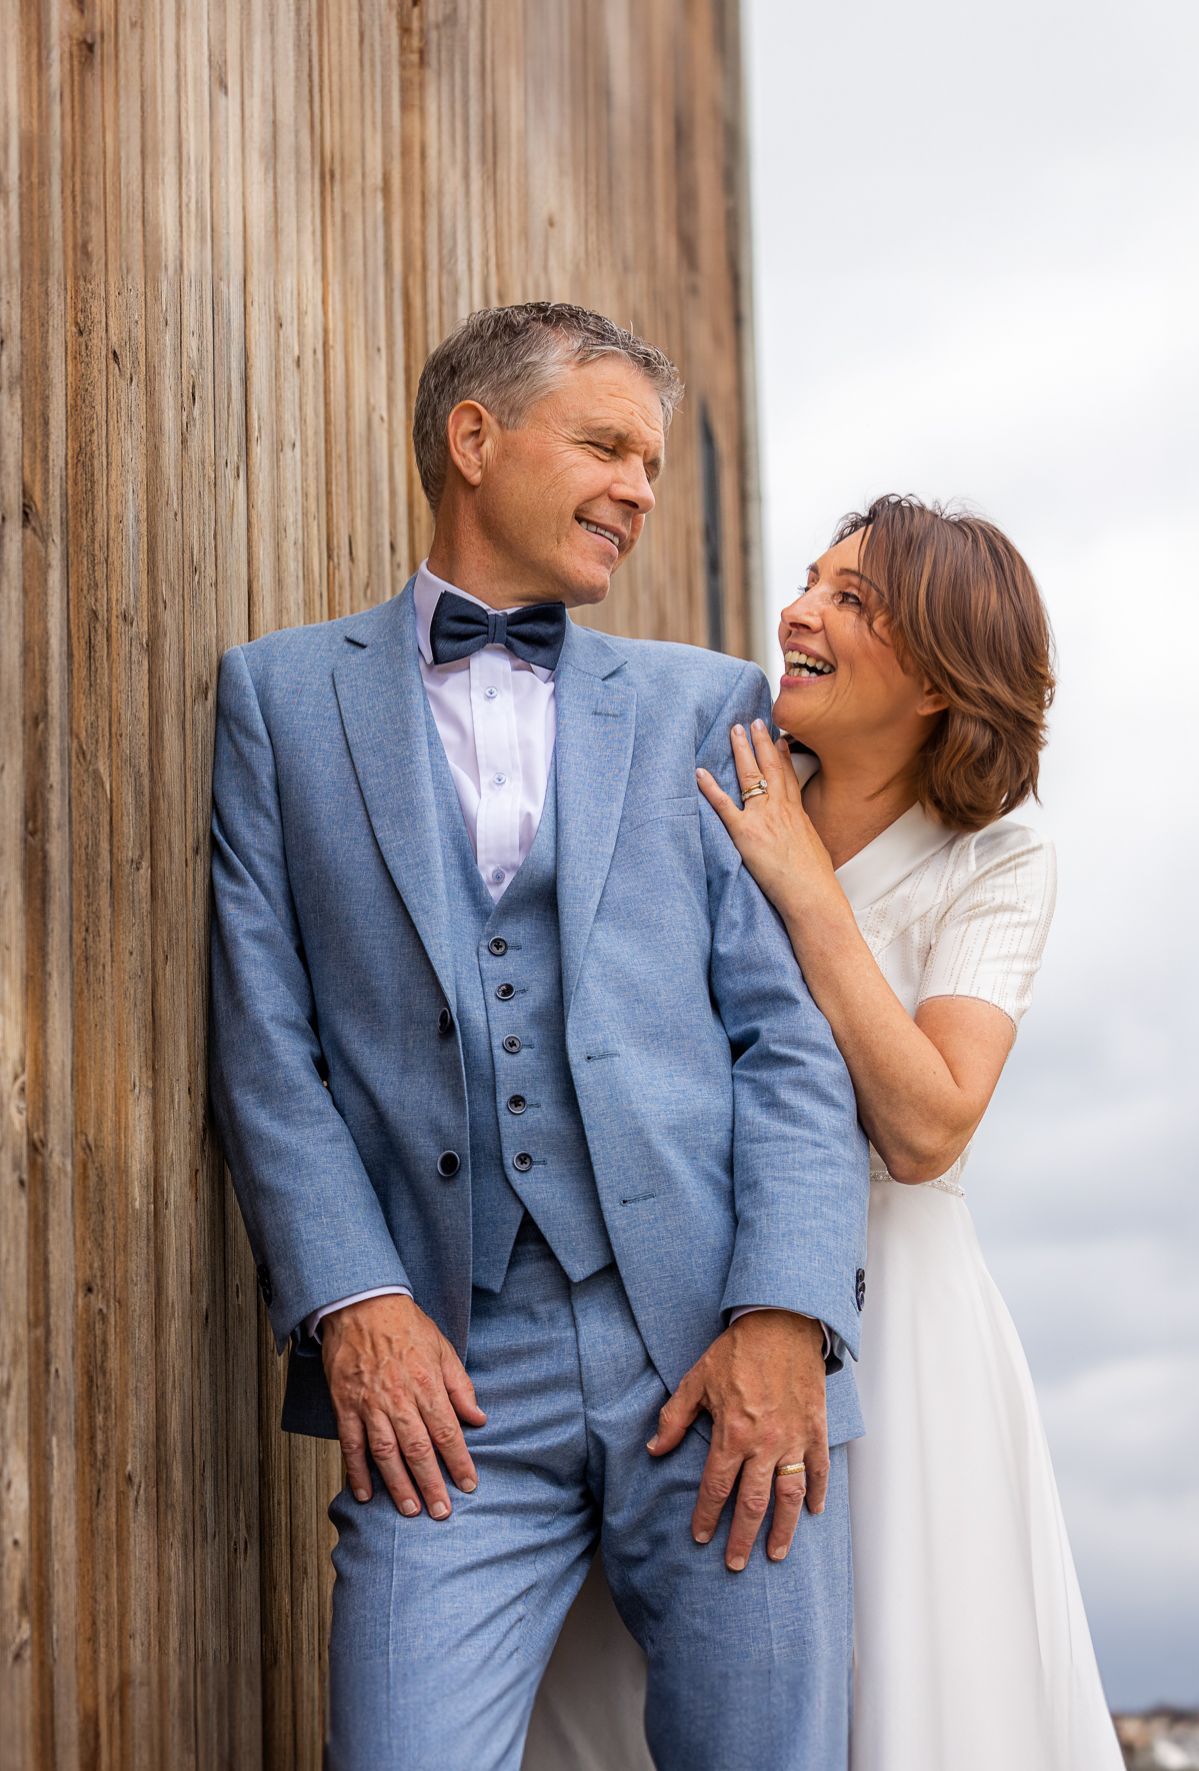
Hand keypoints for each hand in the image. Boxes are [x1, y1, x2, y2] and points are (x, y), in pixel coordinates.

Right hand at [321, 1293, 486, 1516]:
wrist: (361, 1304)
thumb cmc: (405, 1325)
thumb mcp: (443, 1348)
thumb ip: (461, 1386)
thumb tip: (479, 1419)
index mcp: (427, 1383)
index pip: (448, 1431)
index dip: (459, 1462)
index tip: (468, 1485)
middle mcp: (399, 1397)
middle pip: (418, 1449)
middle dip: (432, 1483)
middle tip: (442, 1512)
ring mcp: (369, 1403)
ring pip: (385, 1453)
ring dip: (398, 1485)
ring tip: (410, 1510)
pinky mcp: (345, 1405)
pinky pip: (350, 1444)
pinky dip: (356, 1471)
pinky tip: (365, 1493)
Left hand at [648, 1310, 829, 1569]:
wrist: (780, 1322)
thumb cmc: (736, 1350)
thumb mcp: (696, 1380)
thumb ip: (674, 1418)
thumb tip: (654, 1449)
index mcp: (732, 1435)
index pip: (715, 1488)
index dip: (706, 1516)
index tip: (700, 1537)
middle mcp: (764, 1444)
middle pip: (752, 1504)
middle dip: (742, 1538)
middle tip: (736, 1564)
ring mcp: (793, 1439)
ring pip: (789, 1496)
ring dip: (782, 1529)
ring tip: (776, 1553)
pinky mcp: (815, 1429)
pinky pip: (817, 1469)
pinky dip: (817, 1492)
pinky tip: (812, 1512)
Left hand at [696, 721, 836, 917]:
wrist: (812, 894)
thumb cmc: (814, 881)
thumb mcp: (814, 850)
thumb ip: (802, 838)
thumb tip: (799, 843)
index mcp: (798, 814)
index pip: (789, 776)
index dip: (782, 755)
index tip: (778, 739)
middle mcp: (781, 809)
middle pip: (771, 766)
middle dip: (762, 741)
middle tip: (754, 721)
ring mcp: (763, 817)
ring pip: (751, 775)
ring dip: (741, 750)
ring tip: (734, 730)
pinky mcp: (746, 833)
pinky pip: (724, 805)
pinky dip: (710, 788)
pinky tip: (700, 773)